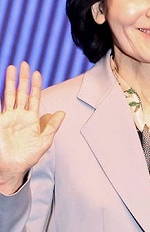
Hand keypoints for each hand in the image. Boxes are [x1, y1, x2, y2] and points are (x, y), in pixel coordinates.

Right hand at [0, 62, 64, 193]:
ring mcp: (8, 117)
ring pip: (9, 95)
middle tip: (24, 64)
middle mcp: (20, 115)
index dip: (36, 85)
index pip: (34, 97)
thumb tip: (62, 112)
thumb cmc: (29, 156)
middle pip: (21, 92)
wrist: (12, 167)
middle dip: (23, 78)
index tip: (37, 73)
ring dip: (11, 82)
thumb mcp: (45, 141)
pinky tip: (1, 87)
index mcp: (32, 119)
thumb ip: (52, 126)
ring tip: (12, 68)